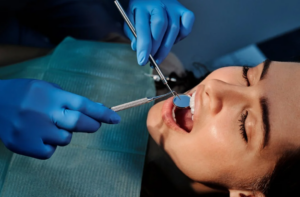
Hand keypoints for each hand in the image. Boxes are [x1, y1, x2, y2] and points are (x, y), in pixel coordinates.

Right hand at [0, 79, 119, 158]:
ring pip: (65, 139)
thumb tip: (94, 112)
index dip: (102, 113)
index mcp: (51, 95)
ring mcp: (33, 130)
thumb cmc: (26, 94)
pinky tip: (38, 135)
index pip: (83, 104)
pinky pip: (50, 151)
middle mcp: (43, 112)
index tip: (116, 119)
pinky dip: (49, 145)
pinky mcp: (24, 145)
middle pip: (78, 123)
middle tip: (94, 124)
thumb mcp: (47, 89)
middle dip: (92, 125)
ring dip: (64, 134)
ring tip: (49, 125)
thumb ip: (68, 100)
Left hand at [125, 0, 194, 65]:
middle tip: (151, 60)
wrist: (149, 0)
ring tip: (158, 57)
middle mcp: (158, 4)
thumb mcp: (130, 21)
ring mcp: (173, 7)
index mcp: (141, 5)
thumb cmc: (139, 13)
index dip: (144, 46)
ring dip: (166, 47)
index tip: (142, 61)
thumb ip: (133, 35)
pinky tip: (172, 41)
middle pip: (161, 26)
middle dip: (156, 47)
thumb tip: (138, 49)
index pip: (143, 27)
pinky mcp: (183, 11)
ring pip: (174, 29)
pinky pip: (187, 26)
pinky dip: (181, 37)